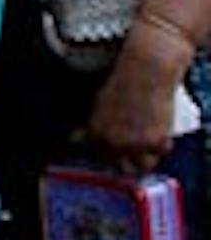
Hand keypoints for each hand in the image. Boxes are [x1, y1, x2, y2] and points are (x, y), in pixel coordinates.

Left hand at [82, 25, 191, 178]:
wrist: (145, 71)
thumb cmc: (123, 82)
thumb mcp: (100, 105)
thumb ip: (93, 126)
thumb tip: (75, 140)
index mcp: (96, 133)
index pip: (101, 158)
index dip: (111, 156)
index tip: (119, 154)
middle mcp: (113, 143)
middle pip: (122, 167)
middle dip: (130, 160)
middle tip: (138, 150)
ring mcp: (134, 145)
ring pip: (143, 166)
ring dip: (148, 158)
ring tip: (151, 145)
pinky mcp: (155, 142)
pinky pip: (162, 153)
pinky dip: (164, 144)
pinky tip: (162, 132)